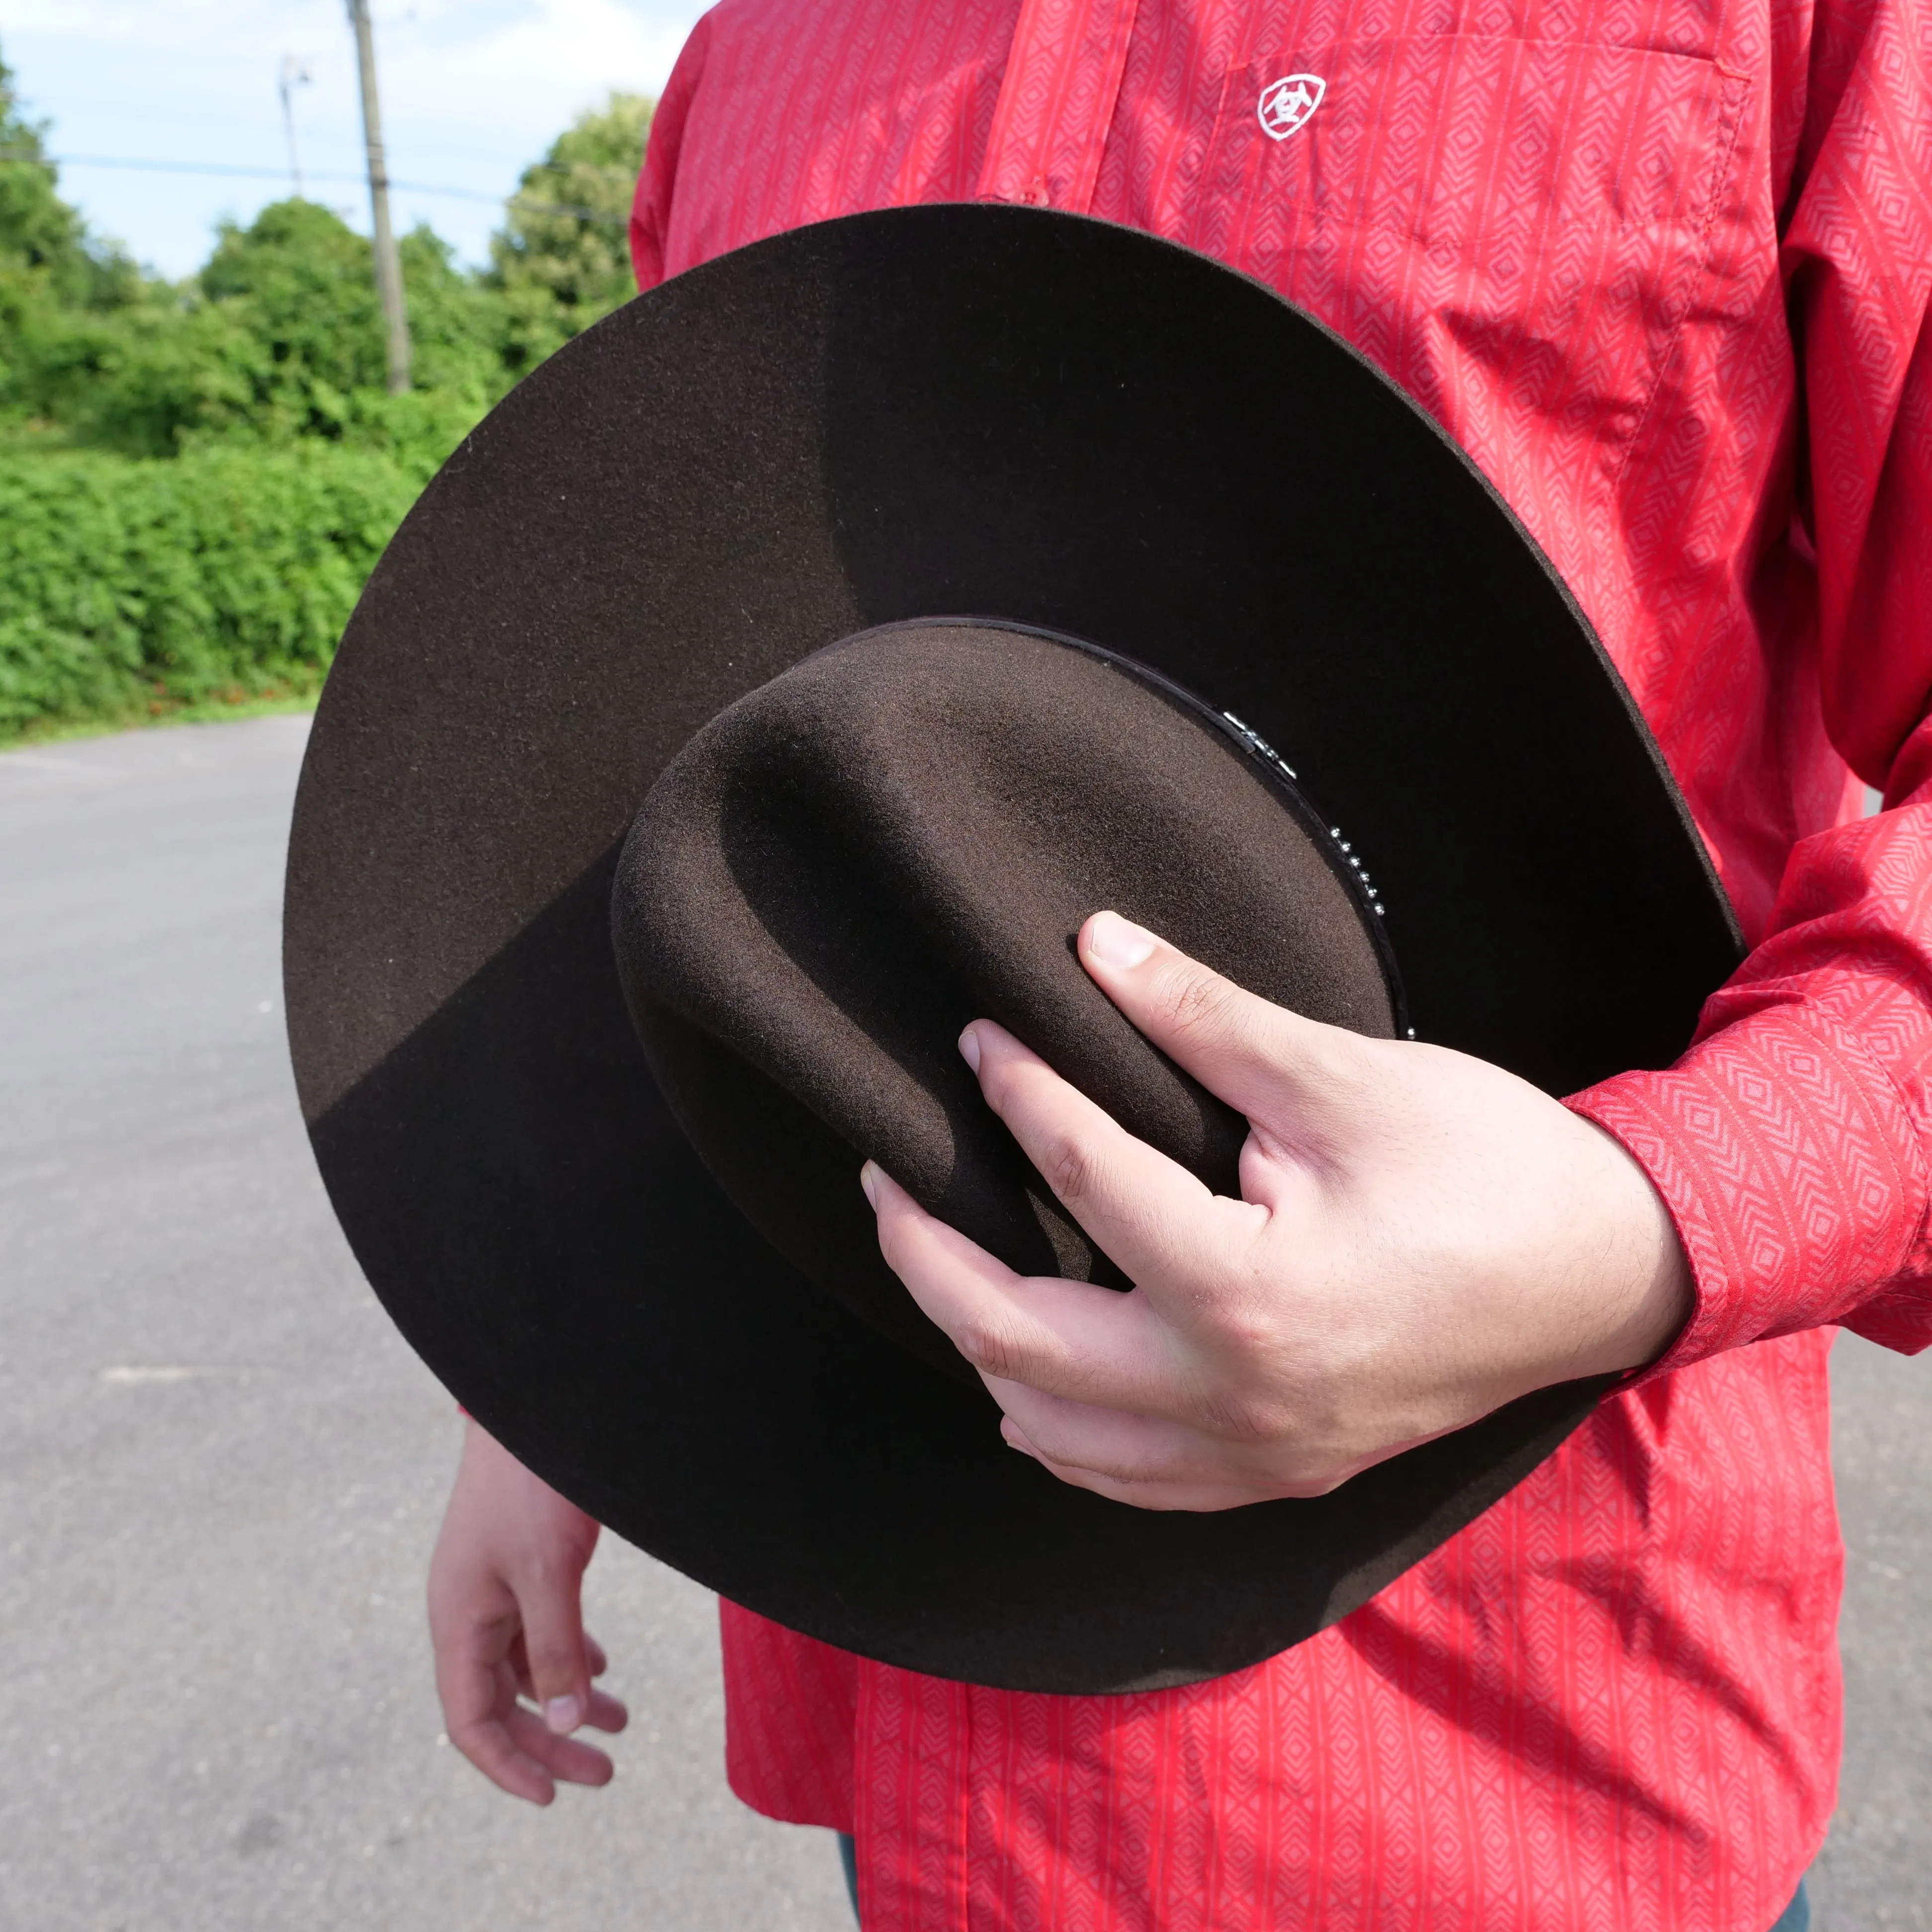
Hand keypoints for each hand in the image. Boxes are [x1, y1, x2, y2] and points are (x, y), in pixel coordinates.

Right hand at [427, 1418, 627, 1801]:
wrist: (534, 1403)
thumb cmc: (533, 1484)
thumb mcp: (550, 1571)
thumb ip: (555, 1647)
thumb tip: (564, 1724)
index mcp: (459, 1620)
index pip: (469, 1721)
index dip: (508, 1765)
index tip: (555, 1796)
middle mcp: (468, 1611)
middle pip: (500, 1702)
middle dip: (551, 1742)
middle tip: (609, 1769)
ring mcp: (491, 1586)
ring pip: (524, 1665)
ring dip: (568, 1698)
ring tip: (622, 1721)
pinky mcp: (518, 1563)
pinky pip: (536, 1629)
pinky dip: (569, 1654)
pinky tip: (601, 1665)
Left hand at [863, 911, 1691, 1510]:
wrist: (1609, 1273)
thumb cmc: (1491, 1167)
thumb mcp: (1344, 1078)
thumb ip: (1204, 1019)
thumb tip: (1094, 945)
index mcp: (1247, 1293)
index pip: (1082, 1182)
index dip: (1016, 1094)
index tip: (974, 1036)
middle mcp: (1233, 1399)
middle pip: (1015, 1340)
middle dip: (924, 1256)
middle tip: (881, 1181)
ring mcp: (1253, 1454)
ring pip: (1050, 1431)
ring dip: (978, 1348)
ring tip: (940, 1262)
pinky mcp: (1277, 1472)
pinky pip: (1122, 1481)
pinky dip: (1055, 1425)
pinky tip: (1032, 1373)